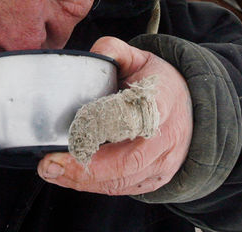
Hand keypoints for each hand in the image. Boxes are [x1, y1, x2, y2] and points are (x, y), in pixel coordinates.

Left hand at [37, 36, 192, 194]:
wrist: (191, 110)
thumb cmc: (161, 86)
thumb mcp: (141, 59)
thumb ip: (115, 51)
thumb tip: (93, 53)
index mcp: (162, 103)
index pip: (135, 117)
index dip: (104, 125)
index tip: (75, 127)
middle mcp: (165, 139)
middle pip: (127, 161)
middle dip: (85, 166)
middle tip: (50, 163)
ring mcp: (162, 164)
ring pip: (121, 180)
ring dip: (83, 180)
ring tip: (52, 170)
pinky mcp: (153, 181)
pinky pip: (121, 189)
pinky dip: (92, 186)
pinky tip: (68, 176)